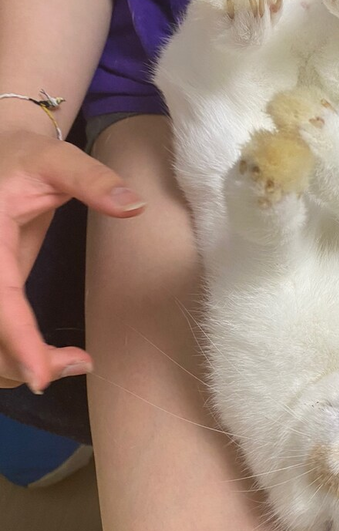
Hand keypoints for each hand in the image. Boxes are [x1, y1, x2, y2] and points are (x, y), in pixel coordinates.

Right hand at [0, 129, 144, 391]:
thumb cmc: (26, 156)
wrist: (1, 154)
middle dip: (19, 360)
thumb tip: (134, 205)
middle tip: (79, 363)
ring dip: (15, 363)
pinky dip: (15, 353)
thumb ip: (93, 181)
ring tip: (74, 362)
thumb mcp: (58, 159)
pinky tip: (50, 357)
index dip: (17, 338)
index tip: (42, 376)